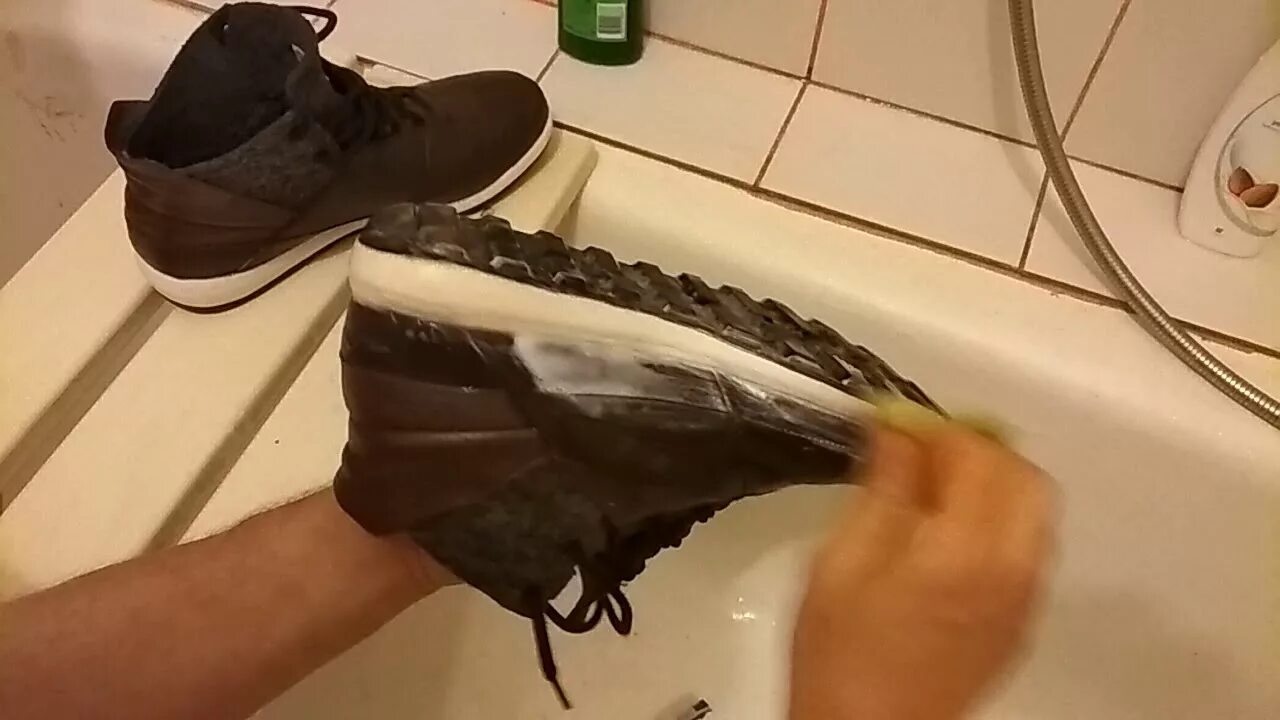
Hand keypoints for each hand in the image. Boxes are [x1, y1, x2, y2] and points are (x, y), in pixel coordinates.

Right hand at [789, 426, 1055, 719]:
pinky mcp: (1022, 620)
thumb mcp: (841, 558)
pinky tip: (950, 530)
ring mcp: (1025, 597)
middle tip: (921, 451)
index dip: (934, 428)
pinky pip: (1030, 544)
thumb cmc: (840, 650)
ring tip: (934, 488)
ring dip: (993, 481)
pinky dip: (1001, 517)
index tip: (893, 424)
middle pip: (1023, 475)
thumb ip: (880, 487)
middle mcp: (1011, 568)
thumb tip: (896, 428)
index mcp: (963, 549)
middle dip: (976, 449)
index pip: (976, 454)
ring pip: (1034, 508)